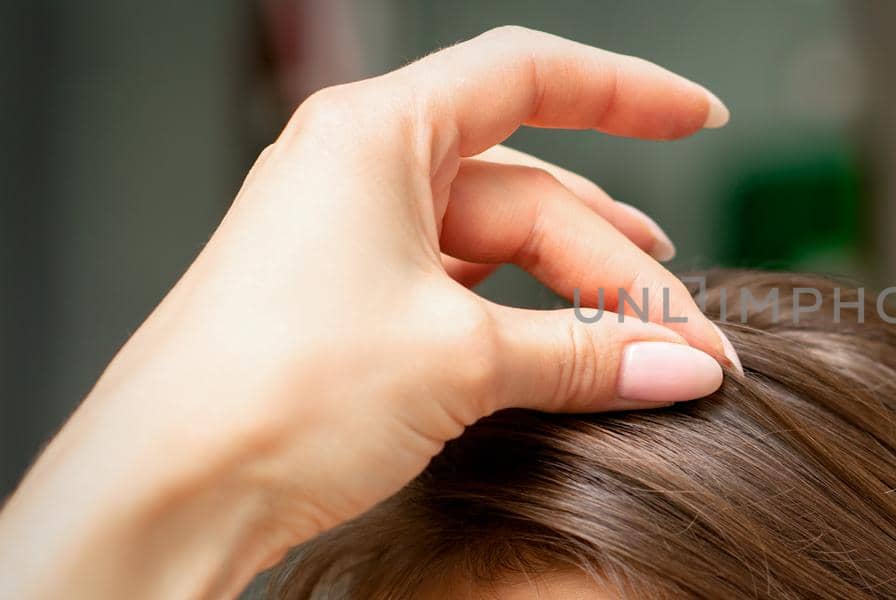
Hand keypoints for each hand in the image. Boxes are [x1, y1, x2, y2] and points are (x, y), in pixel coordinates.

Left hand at [0, 26, 736, 598]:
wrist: (162, 497)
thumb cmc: (274, 395)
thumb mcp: (461, 360)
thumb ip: (587, 352)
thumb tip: (681, 364)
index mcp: (376, 135)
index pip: (527, 77)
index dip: (626, 92)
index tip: (699, 117)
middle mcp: (360, 174)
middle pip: (532, 194)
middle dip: (621, 266)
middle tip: (690, 338)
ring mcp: (352, 242)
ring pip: (504, 252)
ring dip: (583, 303)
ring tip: (655, 352)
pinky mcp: (350, 309)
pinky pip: (469, 298)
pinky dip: (532, 330)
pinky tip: (583, 367)